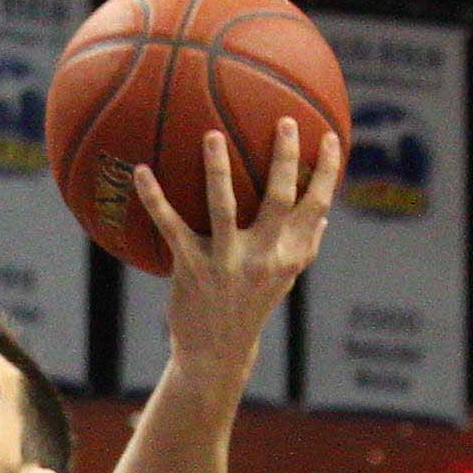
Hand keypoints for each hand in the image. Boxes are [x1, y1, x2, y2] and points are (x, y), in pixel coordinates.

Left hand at [138, 119, 341, 374]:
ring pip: (223, 207)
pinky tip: (141, 170)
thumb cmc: (250, 307)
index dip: (327, 171)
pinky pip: (170, 225)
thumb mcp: (283, 281)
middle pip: (279, 199)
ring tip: (213, 134)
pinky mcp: (190, 267)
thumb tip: (325, 214)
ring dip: (217, 169)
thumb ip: (303, 247)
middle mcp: (262, 257)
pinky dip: (154, 198)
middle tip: (285, 121)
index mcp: (288, 255)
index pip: (316, 206)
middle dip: (284, 158)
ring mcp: (225, 262)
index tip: (331, 135)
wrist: (216, 352)